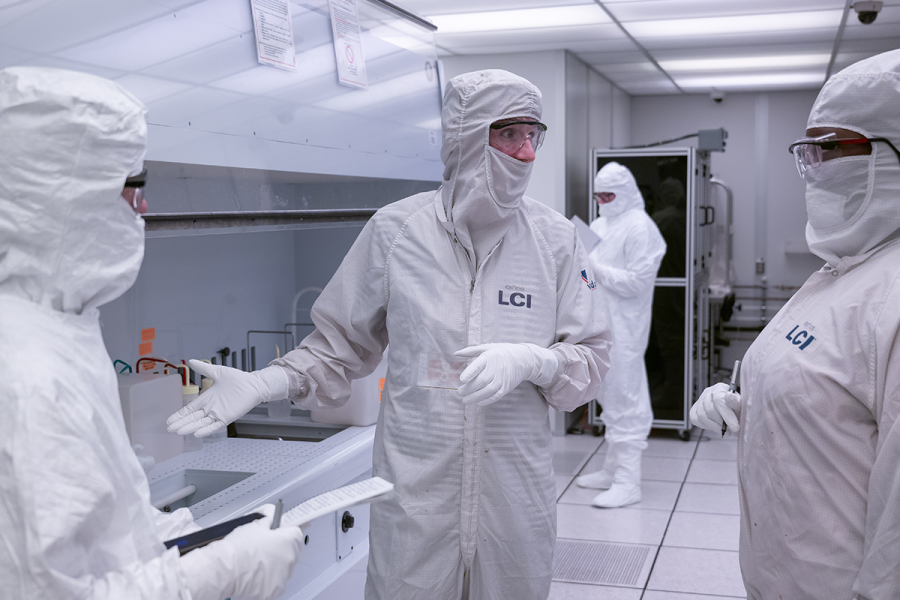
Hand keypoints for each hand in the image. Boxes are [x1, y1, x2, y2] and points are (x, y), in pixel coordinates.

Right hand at [166, 360, 286, 436]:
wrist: (253, 384)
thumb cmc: (238, 379)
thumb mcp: (217, 372)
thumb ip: (203, 369)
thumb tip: (191, 361)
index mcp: (206, 398)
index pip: (189, 409)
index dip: (179, 415)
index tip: (169, 420)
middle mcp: (210, 408)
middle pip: (192, 418)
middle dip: (180, 423)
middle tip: (169, 429)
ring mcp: (218, 413)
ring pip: (200, 423)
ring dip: (189, 427)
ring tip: (178, 432)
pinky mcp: (227, 417)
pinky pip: (215, 425)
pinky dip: (206, 429)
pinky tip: (196, 433)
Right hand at [180, 504, 304, 599]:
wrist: (224, 570)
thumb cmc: (238, 548)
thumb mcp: (255, 524)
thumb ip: (269, 518)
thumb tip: (272, 515)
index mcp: (289, 540)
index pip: (296, 532)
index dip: (284, 532)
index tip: (278, 533)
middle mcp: (290, 559)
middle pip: (291, 551)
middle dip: (280, 548)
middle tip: (264, 547)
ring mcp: (283, 577)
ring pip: (283, 568)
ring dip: (275, 565)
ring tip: (256, 562)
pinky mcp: (274, 591)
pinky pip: (274, 582)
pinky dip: (267, 580)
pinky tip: (255, 574)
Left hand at [454, 343, 557, 406]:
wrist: (524, 359)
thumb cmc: (502, 352)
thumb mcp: (488, 347)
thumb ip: (471, 351)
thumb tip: (455, 354)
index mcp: (490, 356)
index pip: (479, 365)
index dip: (470, 372)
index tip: (461, 379)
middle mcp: (496, 368)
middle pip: (481, 381)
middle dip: (468, 388)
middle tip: (459, 392)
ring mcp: (502, 379)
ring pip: (487, 391)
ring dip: (474, 397)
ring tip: (464, 400)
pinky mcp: (506, 387)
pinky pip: (495, 396)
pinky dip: (486, 400)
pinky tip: (477, 402)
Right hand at [690, 382, 740, 433]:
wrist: (734, 413)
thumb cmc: (738, 409)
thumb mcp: (741, 406)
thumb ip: (735, 402)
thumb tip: (729, 396)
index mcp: (720, 388)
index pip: (718, 399)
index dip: (726, 414)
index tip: (735, 427)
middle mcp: (708, 393)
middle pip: (709, 409)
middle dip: (721, 422)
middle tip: (730, 429)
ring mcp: (700, 401)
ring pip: (701, 416)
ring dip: (714, 426)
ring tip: (724, 430)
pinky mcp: (694, 410)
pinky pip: (696, 420)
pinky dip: (707, 426)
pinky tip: (716, 427)